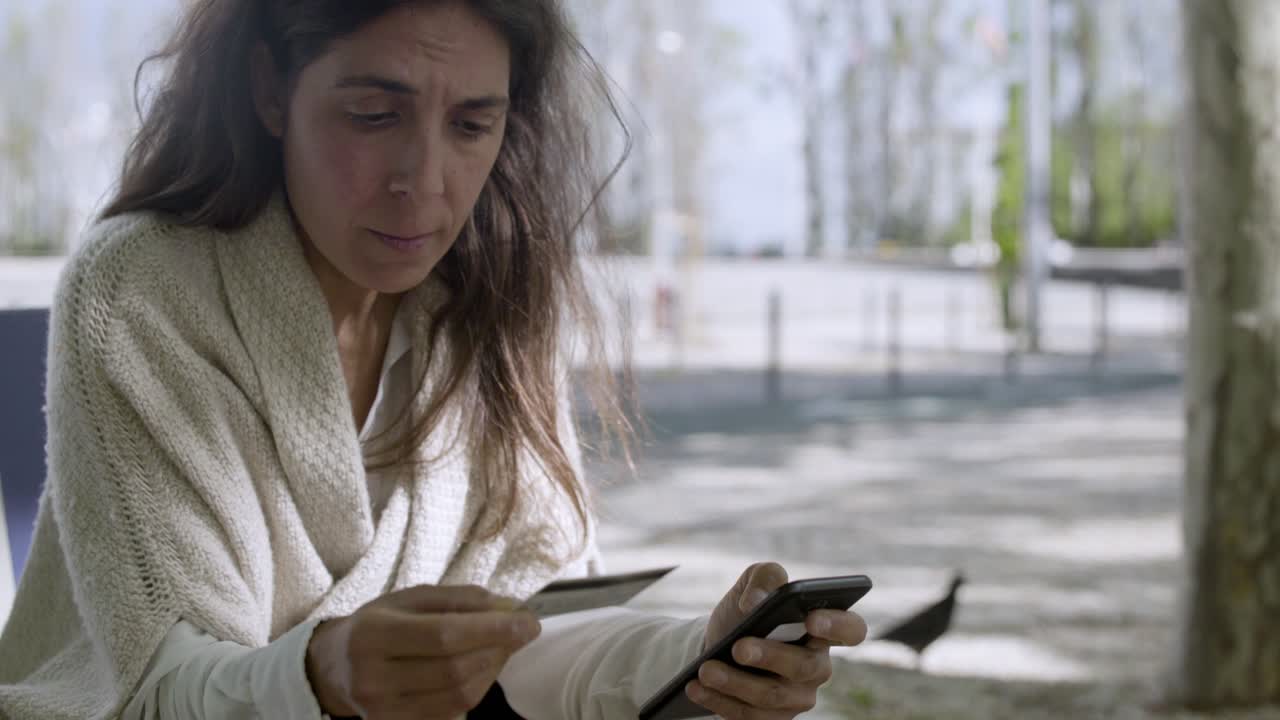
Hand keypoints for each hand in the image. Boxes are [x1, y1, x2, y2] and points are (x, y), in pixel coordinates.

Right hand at [305, 584, 540, 718]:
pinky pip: (451, 713)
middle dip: (498, 649)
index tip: (528, 621)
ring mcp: (383, 711)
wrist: (333, 668)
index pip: (443, 635)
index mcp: (373, 634)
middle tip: (522, 631)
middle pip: (455, 669)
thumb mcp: (410, 599)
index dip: (491, 630)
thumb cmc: (378, 625)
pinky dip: (476, 689)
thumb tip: (510, 607)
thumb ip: (460, 599)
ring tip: (501, 647)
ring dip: (492, 670)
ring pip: (459, 696)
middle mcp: (373, 678)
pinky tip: (480, 669)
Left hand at [693, 562, 867, 718]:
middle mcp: (817, 666)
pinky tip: (696, 687)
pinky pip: (749, 716)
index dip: (837, 625)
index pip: (851, 629)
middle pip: (805, 667)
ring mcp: (797, 696)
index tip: (810, 619)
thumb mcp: (754, 582)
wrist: (720, 639)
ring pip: (772, 696)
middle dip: (770, 657)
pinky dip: (718, 701)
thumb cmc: (747, 608)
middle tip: (738, 647)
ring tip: (705, 669)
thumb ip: (764, 578)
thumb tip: (757, 602)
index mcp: (823, 629)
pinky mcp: (772, 718)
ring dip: (735, 683)